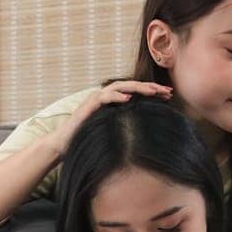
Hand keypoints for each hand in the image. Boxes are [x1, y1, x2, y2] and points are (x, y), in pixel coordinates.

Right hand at [44, 81, 173, 155]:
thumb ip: (125, 125)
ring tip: (153, 90)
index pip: (136, 92)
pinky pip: (104, 97)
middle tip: (168, 91)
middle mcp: (105, 97)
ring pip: (120, 87)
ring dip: (137, 87)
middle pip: (131, 87)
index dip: (152, 93)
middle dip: (150, 88)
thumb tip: (147, 132)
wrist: (63, 145)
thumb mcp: (112, 132)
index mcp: (112, 102)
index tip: (169, 96)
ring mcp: (95, 99)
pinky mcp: (88, 106)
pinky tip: (128, 98)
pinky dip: (116, 96)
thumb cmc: (87, 139)